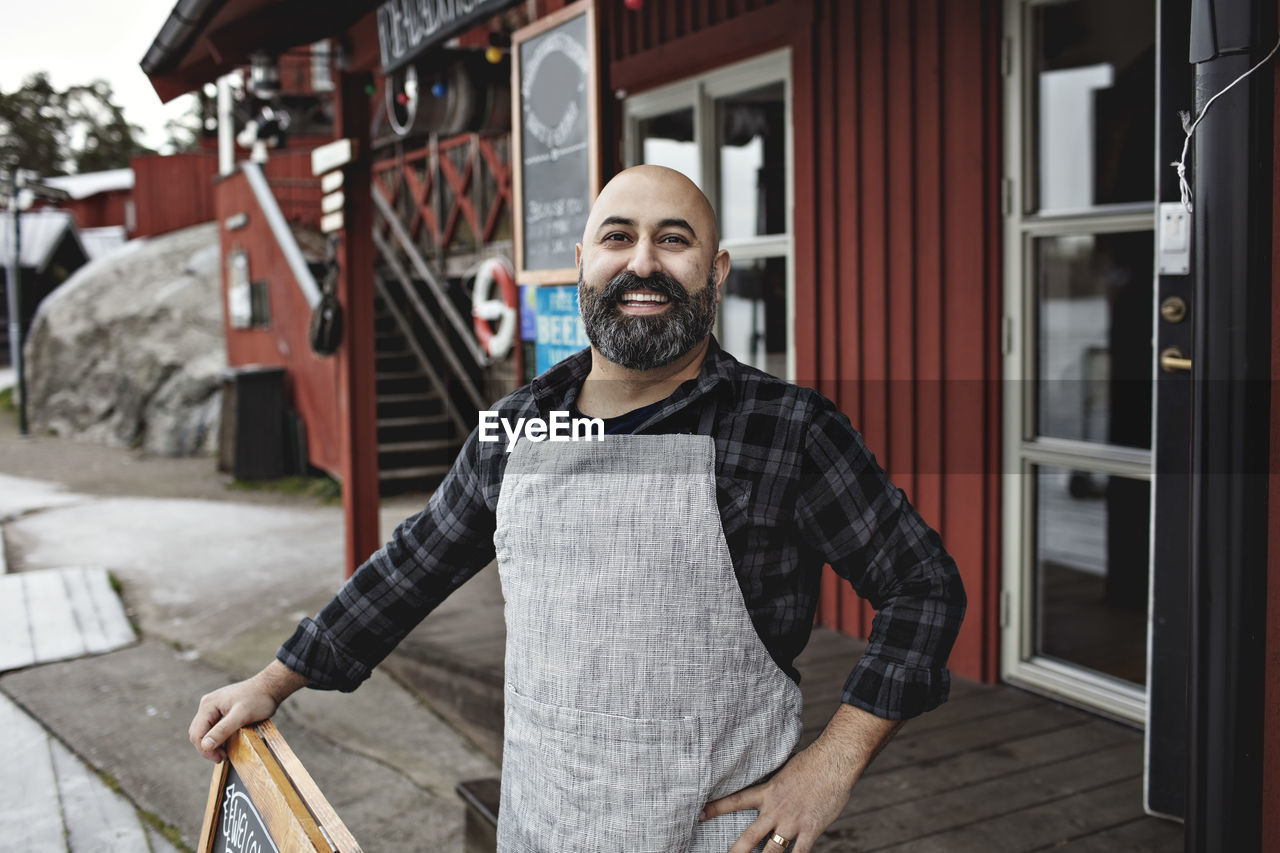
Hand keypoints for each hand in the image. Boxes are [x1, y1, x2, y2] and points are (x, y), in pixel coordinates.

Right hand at [188, 661, 307, 761]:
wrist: (269, 687)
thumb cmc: (258, 699)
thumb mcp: (242, 716)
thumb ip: (222, 730)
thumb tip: (205, 745)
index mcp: (208, 705)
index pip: (197, 734)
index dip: (206, 750)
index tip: (221, 758)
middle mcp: (207, 704)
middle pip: (198, 732)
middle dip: (208, 748)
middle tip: (223, 757)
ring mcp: (212, 706)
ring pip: (204, 730)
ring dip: (212, 743)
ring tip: (225, 752)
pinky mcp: (219, 709)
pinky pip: (212, 726)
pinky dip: (216, 736)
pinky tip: (226, 742)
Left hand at [700, 704, 901, 852]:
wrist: (834, 761)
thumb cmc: (812, 762)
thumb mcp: (785, 771)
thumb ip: (775, 786)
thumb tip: (771, 793)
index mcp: (767, 792)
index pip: (735, 801)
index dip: (716, 808)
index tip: (699, 814)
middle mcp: (776, 810)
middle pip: (749, 838)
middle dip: (735, 852)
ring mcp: (792, 822)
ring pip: (772, 852)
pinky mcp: (810, 830)